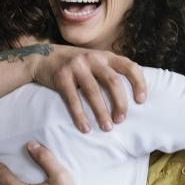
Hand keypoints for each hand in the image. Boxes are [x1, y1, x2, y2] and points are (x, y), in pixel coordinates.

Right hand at [32, 46, 146, 132]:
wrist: (43, 57)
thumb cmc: (76, 64)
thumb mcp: (95, 61)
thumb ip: (110, 70)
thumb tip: (131, 95)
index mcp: (105, 56)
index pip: (129, 66)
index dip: (139, 83)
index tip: (141, 101)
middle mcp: (93, 58)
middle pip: (113, 82)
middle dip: (120, 103)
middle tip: (121, 120)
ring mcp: (76, 66)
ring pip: (93, 92)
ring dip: (101, 112)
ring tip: (107, 128)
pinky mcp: (61, 76)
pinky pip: (72, 99)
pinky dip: (80, 115)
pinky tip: (85, 128)